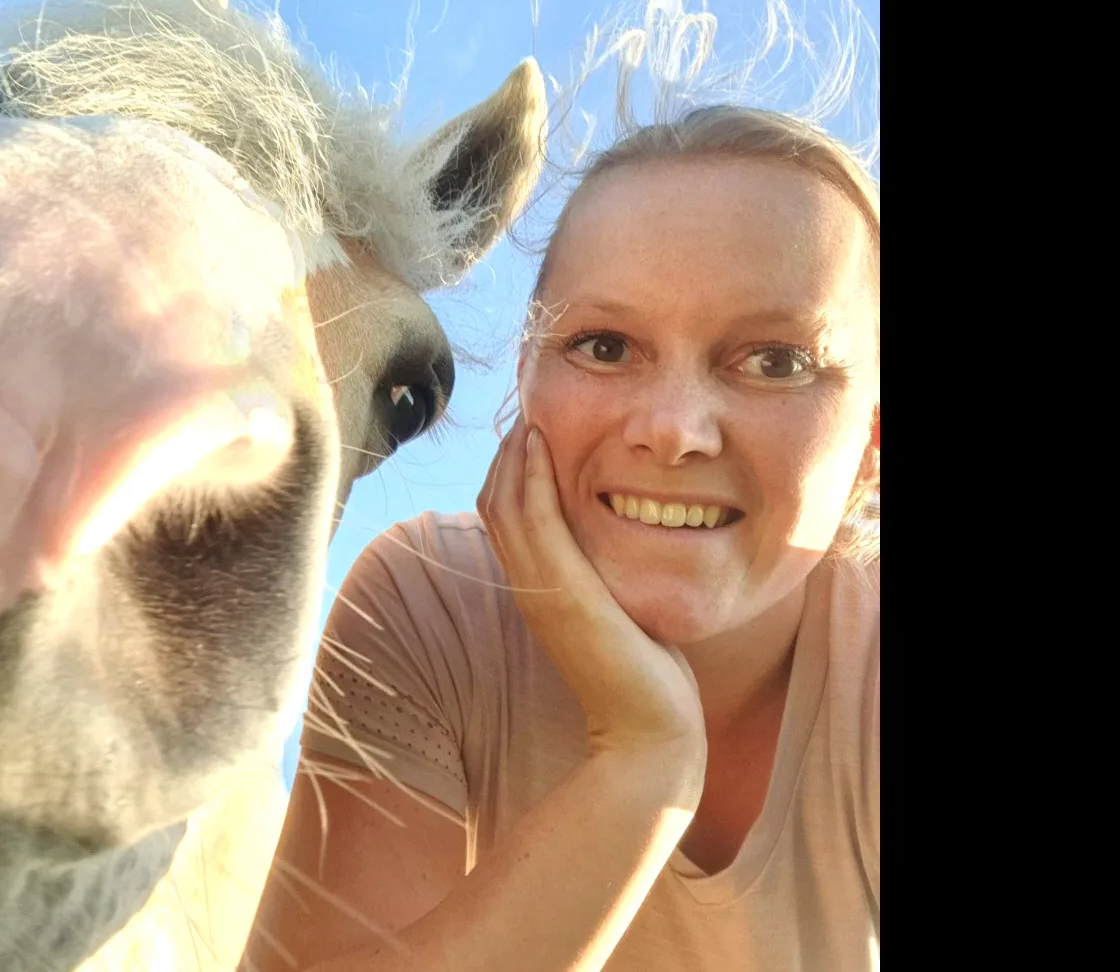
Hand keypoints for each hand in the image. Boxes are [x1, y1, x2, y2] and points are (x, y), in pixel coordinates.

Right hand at [478, 420, 706, 769]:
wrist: (648, 732)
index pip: (504, 517)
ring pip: (504, 504)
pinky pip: (532, 520)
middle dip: (506, 454)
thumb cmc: (644, 681)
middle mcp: (529, 586)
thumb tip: (624, 553)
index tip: (529, 434)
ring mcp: (540, 589)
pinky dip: (528, 477)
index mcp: (538, 590)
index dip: (509, 473)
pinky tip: (539, 444)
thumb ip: (608, 582)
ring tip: (527, 415)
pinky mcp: (561, 591)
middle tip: (525, 411)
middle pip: (494, 503)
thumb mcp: (619, 617)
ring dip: (512, 455)